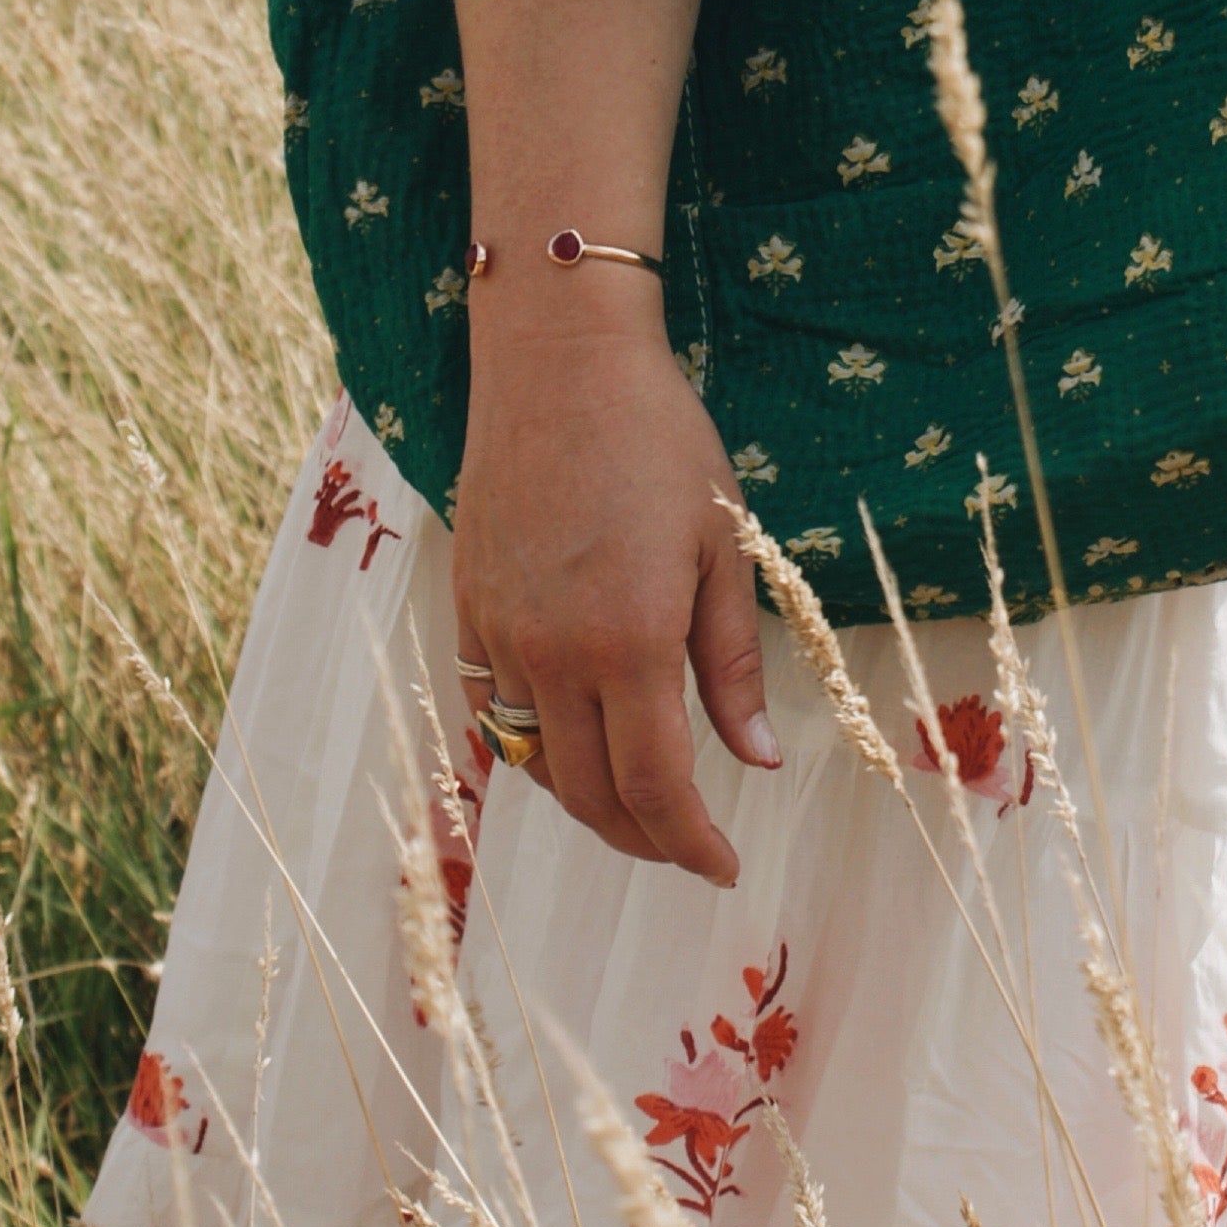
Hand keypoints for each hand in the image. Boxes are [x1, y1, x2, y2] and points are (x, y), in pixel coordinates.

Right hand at [453, 308, 774, 881]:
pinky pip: (490, 709)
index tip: (723, 865)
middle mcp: (553, 653)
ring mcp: (500, 633)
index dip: (691, 844)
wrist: (557, 360)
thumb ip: (731, 664)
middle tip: (688, 845)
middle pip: (589, 795)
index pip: (656, 789)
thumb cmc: (658, 439)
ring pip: (535, 762)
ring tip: (636, 803)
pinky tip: (566, 742)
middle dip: (643, 839)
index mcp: (630, 642)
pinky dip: (529, 746)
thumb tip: (759, 760)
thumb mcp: (721, 547)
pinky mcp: (468, 607)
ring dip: (586, 800)